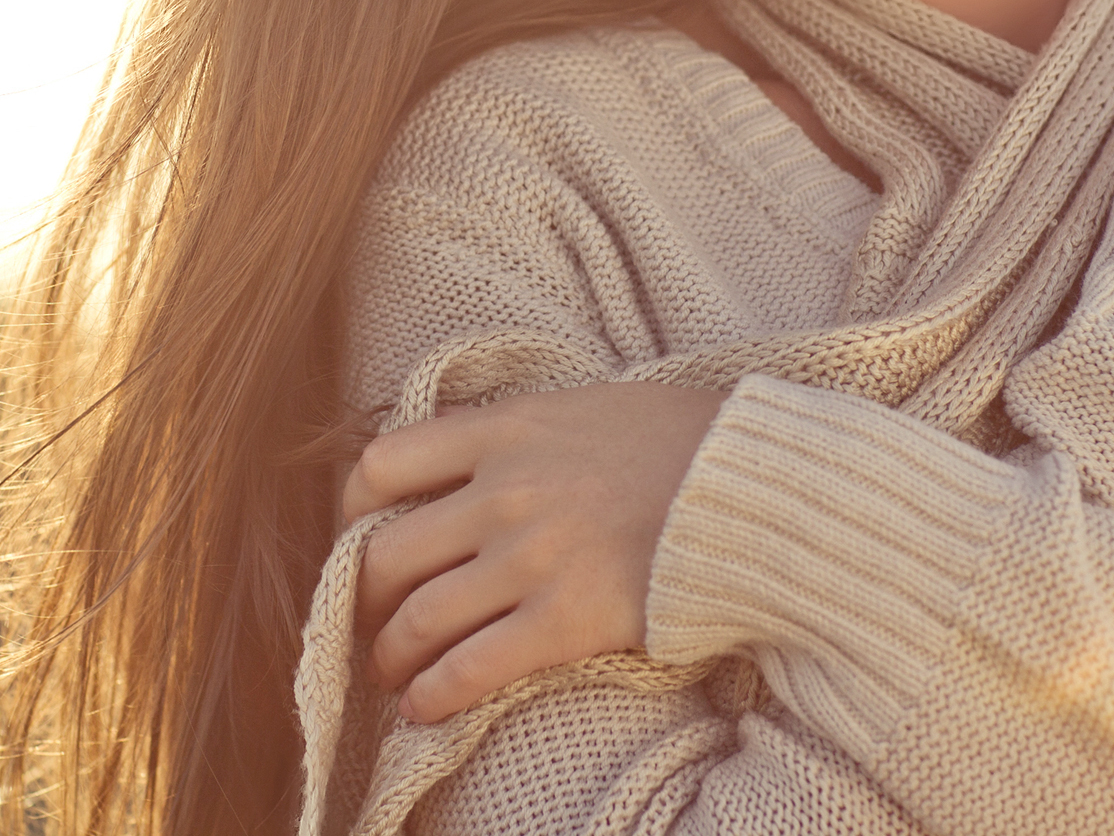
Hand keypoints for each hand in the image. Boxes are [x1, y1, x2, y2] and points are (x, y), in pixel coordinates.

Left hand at [340, 381, 727, 722]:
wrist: (758, 485)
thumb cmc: (687, 440)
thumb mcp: (588, 405)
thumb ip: (524, 431)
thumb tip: (476, 453)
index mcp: (505, 430)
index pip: (382, 464)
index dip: (354, 509)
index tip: (362, 534)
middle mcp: (502, 492)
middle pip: (385, 553)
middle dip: (365, 598)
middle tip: (374, 620)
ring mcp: (530, 558)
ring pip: (417, 619)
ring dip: (390, 657)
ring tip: (392, 675)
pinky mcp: (565, 621)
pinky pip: (470, 669)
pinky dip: (432, 696)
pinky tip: (423, 709)